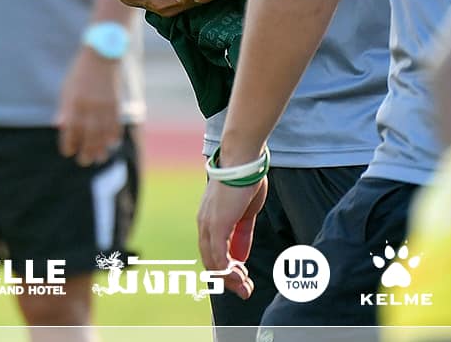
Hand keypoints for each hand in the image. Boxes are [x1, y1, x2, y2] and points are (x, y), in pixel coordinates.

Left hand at [55, 50, 120, 164]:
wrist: (101, 56)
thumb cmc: (80, 73)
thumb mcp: (67, 88)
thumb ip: (64, 108)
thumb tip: (59, 126)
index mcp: (74, 103)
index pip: (71, 130)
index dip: (69, 144)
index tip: (67, 152)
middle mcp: (89, 107)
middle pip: (89, 136)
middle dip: (86, 152)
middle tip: (84, 162)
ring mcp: (104, 107)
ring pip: (104, 134)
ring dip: (101, 149)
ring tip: (99, 158)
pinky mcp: (116, 104)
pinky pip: (116, 125)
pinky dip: (114, 136)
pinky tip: (111, 144)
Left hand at [197, 173, 269, 297]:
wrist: (242, 160)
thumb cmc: (245, 180)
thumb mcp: (245, 213)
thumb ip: (242, 235)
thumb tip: (240, 256)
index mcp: (209, 220)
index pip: (212, 252)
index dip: (226, 269)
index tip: (243, 279)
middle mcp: (204, 224)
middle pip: (211, 261)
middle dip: (228, 280)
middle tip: (245, 290)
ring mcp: (209, 224)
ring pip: (213, 262)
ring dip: (229, 279)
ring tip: (245, 288)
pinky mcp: (217, 224)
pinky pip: (218, 255)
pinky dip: (227, 271)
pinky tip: (239, 277)